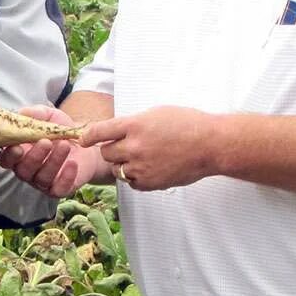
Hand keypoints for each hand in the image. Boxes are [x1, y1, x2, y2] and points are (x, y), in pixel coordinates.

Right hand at [0, 104, 111, 197]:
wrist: (85, 144)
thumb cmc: (60, 131)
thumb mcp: (50, 117)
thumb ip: (37, 113)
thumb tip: (24, 112)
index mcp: (19, 154)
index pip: (6, 159)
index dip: (9, 155)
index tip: (17, 146)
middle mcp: (27, 170)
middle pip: (22, 170)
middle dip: (33, 157)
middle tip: (46, 141)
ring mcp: (42, 181)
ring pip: (41, 178)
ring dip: (53, 161)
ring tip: (65, 144)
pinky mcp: (59, 189)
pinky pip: (58, 190)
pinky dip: (65, 178)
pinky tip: (73, 164)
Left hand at [81, 107, 223, 190]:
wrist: (210, 145)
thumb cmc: (188, 124)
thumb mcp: (156, 113)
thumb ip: (133, 123)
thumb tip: (116, 132)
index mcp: (135, 125)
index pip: (99, 131)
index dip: (89, 136)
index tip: (84, 139)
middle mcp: (134, 147)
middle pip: (106, 153)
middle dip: (112, 149)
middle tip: (126, 146)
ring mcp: (141, 167)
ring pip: (117, 169)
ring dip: (124, 164)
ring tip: (142, 157)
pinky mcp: (149, 182)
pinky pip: (131, 182)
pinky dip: (136, 177)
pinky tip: (150, 168)